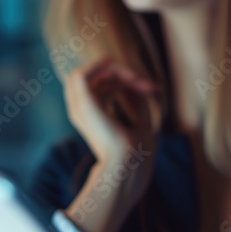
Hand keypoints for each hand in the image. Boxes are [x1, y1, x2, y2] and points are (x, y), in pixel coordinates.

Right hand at [60, 58, 161, 231]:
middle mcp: (82, 111)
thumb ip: (133, 97)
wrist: (129, 164)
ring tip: (137, 79)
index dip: (125, 80)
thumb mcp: (139, 116)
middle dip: (120, 72)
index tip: (151, 89)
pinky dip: (101, 66)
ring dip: (115, 70)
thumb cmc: (137, 150)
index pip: (102, 86)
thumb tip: (132, 79)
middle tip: (146, 85)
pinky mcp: (82, 104)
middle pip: (94, 77)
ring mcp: (79, 107)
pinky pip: (82, 74)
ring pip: (88, 72)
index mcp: (93, 116)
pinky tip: (124, 74)